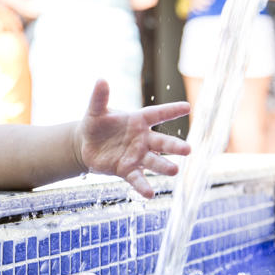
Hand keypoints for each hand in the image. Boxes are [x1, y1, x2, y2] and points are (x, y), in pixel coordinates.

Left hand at [74, 80, 190, 198]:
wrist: (86, 145)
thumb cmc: (96, 124)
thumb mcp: (95, 110)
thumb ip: (100, 97)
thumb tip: (100, 79)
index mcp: (138, 120)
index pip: (157, 114)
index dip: (171, 110)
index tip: (188, 107)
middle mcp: (142, 139)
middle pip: (161, 142)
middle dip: (174, 146)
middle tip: (188, 150)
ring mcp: (136, 156)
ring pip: (153, 162)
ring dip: (164, 166)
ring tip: (174, 171)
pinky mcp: (127, 170)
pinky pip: (137, 179)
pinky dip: (143, 186)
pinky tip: (150, 195)